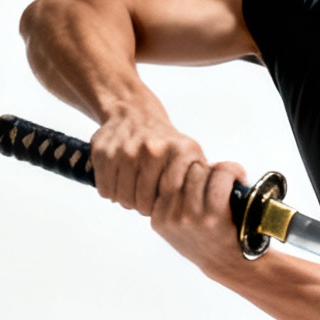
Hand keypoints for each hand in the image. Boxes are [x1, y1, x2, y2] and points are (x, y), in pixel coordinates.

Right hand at [90, 106, 205, 214]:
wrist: (133, 112)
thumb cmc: (166, 142)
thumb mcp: (191, 153)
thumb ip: (203, 178)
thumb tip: (216, 206)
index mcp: (178, 151)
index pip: (170, 196)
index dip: (165, 207)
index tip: (164, 207)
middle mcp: (152, 149)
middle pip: (143, 201)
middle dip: (143, 207)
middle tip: (146, 203)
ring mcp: (126, 149)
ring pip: (122, 197)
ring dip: (126, 201)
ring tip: (133, 193)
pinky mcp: (103, 151)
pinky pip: (105, 189)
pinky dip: (111, 192)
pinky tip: (119, 184)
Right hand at [150, 160, 249, 277]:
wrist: (229, 264)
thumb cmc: (207, 240)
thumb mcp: (178, 227)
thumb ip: (173, 201)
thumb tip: (179, 163)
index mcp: (158, 218)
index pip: (166, 178)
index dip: (186, 172)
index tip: (202, 175)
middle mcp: (171, 218)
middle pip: (182, 173)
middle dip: (202, 168)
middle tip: (217, 174)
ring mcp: (190, 218)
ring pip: (199, 172)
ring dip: (217, 169)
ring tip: (228, 175)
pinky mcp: (211, 217)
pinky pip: (218, 180)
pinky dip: (230, 172)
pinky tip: (238, 176)